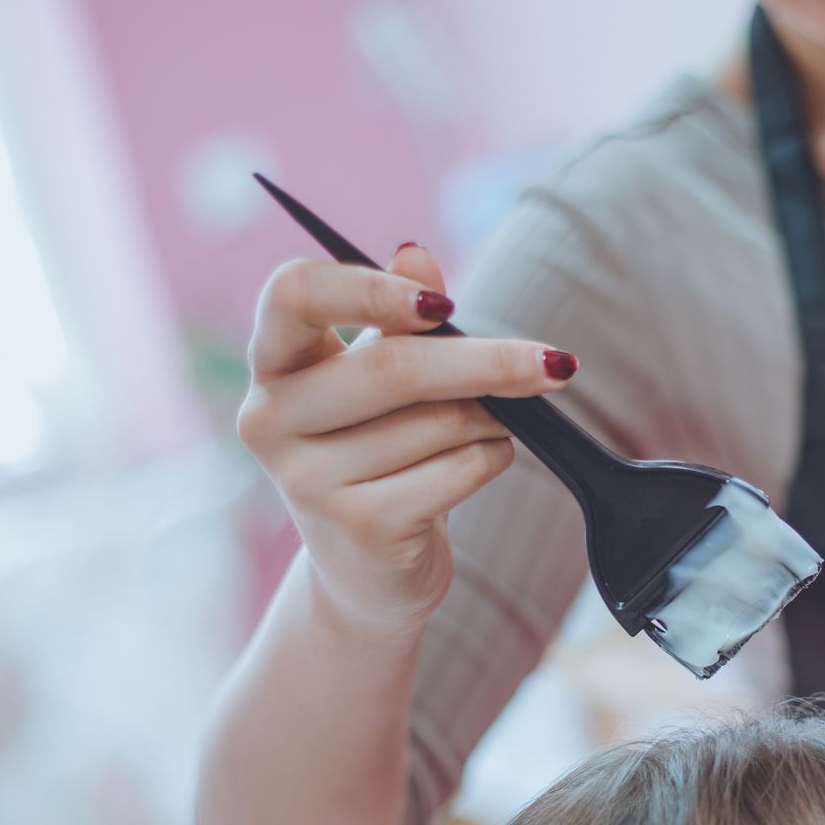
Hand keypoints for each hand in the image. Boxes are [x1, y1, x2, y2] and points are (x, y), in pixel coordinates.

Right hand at [236, 246, 577, 631]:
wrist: (365, 570)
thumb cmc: (379, 451)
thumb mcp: (383, 376)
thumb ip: (398, 313)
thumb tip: (416, 254)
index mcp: (272, 362)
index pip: (293, 292)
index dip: (368, 288)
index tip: (442, 305)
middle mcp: (270, 418)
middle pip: (394, 365)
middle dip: (488, 362)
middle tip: (553, 364)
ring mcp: (306, 480)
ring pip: (440, 421)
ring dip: (491, 419)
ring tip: (484, 429)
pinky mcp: (358, 528)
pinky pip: (459, 470)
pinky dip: (490, 461)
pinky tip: (473, 468)